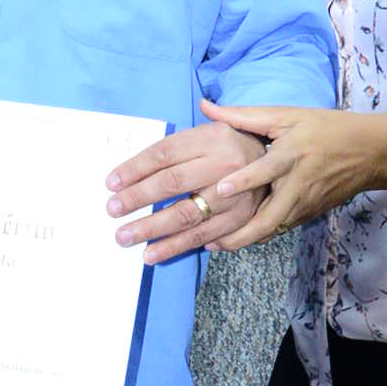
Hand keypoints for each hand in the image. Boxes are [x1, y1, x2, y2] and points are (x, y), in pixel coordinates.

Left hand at [106, 108, 268, 262]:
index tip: (111, 183)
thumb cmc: (228, 149)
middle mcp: (225, 165)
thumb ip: (175, 142)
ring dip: (152, 229)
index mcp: (213, 139)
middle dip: (138, 198)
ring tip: (125, 237)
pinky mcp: (240, 220)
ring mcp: (234, 196)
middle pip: (173, 182)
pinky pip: (203, 236)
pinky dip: (176, 246)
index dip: (135, 168)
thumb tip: (130, 164)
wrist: (275, 167)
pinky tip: (153, 253)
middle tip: (112, 210)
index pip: (165, 154)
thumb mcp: (209, 132)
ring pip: (186, 214)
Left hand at [196, 98, 378, 248]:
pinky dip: (258, 235)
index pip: (267, 170)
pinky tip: (236, 239)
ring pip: (272, 229)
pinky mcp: (308, 214)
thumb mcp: (288, 115)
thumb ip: (244, 115)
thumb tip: (205, 106)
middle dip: (240, 234)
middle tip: (210, 241)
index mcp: (293, 154)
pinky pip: (279, 228)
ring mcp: (304, 203)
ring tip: (214, 244)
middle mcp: (298, 184)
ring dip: (244, 240)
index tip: (222, 188)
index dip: (245, 180)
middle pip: (269, 218)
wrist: (370, 153)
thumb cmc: (326, 128)